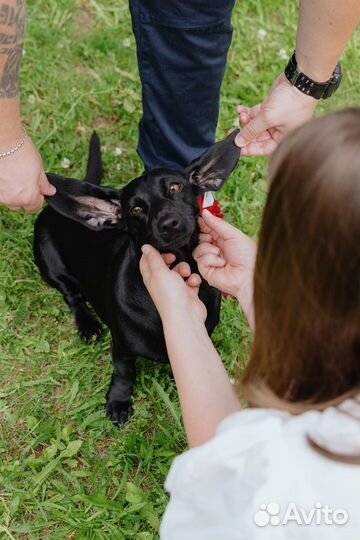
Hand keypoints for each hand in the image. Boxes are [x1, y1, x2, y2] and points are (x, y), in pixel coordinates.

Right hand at [0, 134, 55, 211]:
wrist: (4, 142)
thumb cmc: (22, 153)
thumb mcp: (39, 169)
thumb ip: (44, 184)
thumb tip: (50, 191)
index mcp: (28, 197)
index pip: (34, 208)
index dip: (38, 199)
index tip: (38, 191)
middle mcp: (12, 200)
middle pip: (20, 206)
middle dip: (25, 198)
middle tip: (26, 182)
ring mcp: (0, 195)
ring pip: (8, 200)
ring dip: (12, 194)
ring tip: (15, 177)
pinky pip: (0, 193)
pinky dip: (3, 188)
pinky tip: (6, 176)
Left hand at [140, 244, 206, 322]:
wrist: (186, 316)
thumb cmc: (170, 297)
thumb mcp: (159, 272)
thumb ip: (153, 258)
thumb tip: (145, 247)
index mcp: (151, 278)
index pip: (147, 261)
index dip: (154, 253)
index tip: (162, 249)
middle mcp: (162, 283)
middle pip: (165, 265)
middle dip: (172, 260)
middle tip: (175, 260)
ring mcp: (175, 288)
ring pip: (180, 271)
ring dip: (185, 269)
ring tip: (186, 274)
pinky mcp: (187, 293)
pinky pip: (191, 280)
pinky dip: (194, 280)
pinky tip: (194, 283)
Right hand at [193, 210, 255, 327]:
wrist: (248, 275)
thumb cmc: (247, 256)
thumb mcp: (233, 234)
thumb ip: (217, 223)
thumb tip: (205, 212)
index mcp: (223, 239)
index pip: (208, 229)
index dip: (203, 224)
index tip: (200, 219)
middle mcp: (216, 249)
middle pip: (200, 239)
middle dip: (206, 237)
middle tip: (213, 240)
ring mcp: (211, 260)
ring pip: (198, 249)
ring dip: (209, 250)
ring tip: (221, 255)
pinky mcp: (206, 271)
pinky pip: (200, 260)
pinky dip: (210, 260)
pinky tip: (220, 263)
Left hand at [234, 74, 317, 155]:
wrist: (301, 80)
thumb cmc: (291, 102)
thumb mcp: (268, 118)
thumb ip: (252, 131)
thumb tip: (238, 143)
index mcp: (282, 140)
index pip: (262, 149)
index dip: (248, 148)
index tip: (235, 146)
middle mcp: (279, 132)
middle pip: (256, 138)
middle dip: (244, 132)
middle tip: (231, 130)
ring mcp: (274, 120)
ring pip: (255, 125)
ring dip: (245, 121)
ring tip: (242, 114)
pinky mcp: (271, 109)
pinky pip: (256, 115)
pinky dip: (248, 113)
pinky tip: (241, 109)